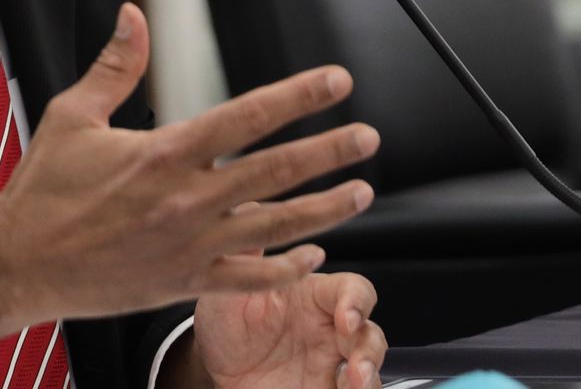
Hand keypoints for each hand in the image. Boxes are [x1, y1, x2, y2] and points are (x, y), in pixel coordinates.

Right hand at [0, 3, 378, 352]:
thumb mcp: (71, 116)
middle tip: (367, 137)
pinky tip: (313, 254)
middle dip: (329, 151)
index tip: (335, 82)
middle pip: (276, 172)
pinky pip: (251, 279)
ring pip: (276, 227)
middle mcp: (184, 201)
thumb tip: (133, 15)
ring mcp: (189, 246)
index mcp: (161, 154)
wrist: (19, 263)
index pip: (246, 117)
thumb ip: (114, 67)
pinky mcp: (183, 283)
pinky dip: (287, 267)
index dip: (297, 97)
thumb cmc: (42, 189)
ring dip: (325, 209)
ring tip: (360, 192)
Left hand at [193, 261, 386, 388]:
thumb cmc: (226, 323)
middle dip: (370, 349)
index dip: (357, 302)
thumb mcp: (225, 291)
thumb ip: (244, 257)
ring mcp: (332, 363)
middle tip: (357, 365)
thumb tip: (250, 209)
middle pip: (370, 332)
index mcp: (312, 297)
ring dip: (370, 377)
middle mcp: (329, 329)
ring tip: (355, 384)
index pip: (352, 289)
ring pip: (370, 368)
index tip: (345, 319)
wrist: (211, 369)